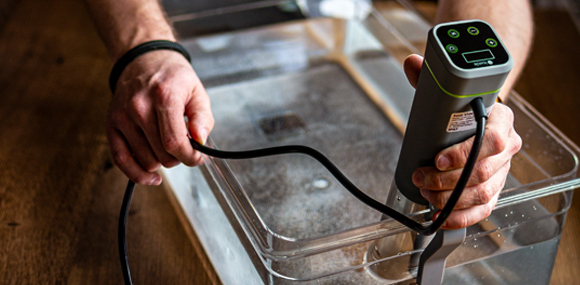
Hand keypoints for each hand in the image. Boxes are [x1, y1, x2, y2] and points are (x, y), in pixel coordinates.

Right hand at [106, 50, 213, 184]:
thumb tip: (201, 142)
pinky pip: (121, 160)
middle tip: (184, 146)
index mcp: (164, 96)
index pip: (175, 142)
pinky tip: (152, 176)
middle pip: (162, 155)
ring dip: (162, 161)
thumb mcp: (197, 92)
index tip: (197, 157)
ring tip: (167, 144)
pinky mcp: (112, 124)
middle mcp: (139, 107)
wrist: (143, 60)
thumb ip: (203, 119)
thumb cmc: (173, 77)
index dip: (190, 157)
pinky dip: (138, 174)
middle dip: (179, 158)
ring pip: (147, 161)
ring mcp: (123, 117)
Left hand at [403, 54, 521, 228]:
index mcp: (501, 120)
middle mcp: (506, 148)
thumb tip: (412, 64)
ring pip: (481, 193)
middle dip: (446, 180)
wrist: (478, 118)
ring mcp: (502, 171)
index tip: (437, 158)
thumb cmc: (462, 107)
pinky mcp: (494, 190)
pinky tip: (441, 215)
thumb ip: (430, 77)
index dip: (464, 153)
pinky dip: (461, 217)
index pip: (492, 139)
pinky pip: (483, 209)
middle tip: (420, 177)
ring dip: (450, 199)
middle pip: (482, 172)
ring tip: (425, 193)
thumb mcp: (449, 90)